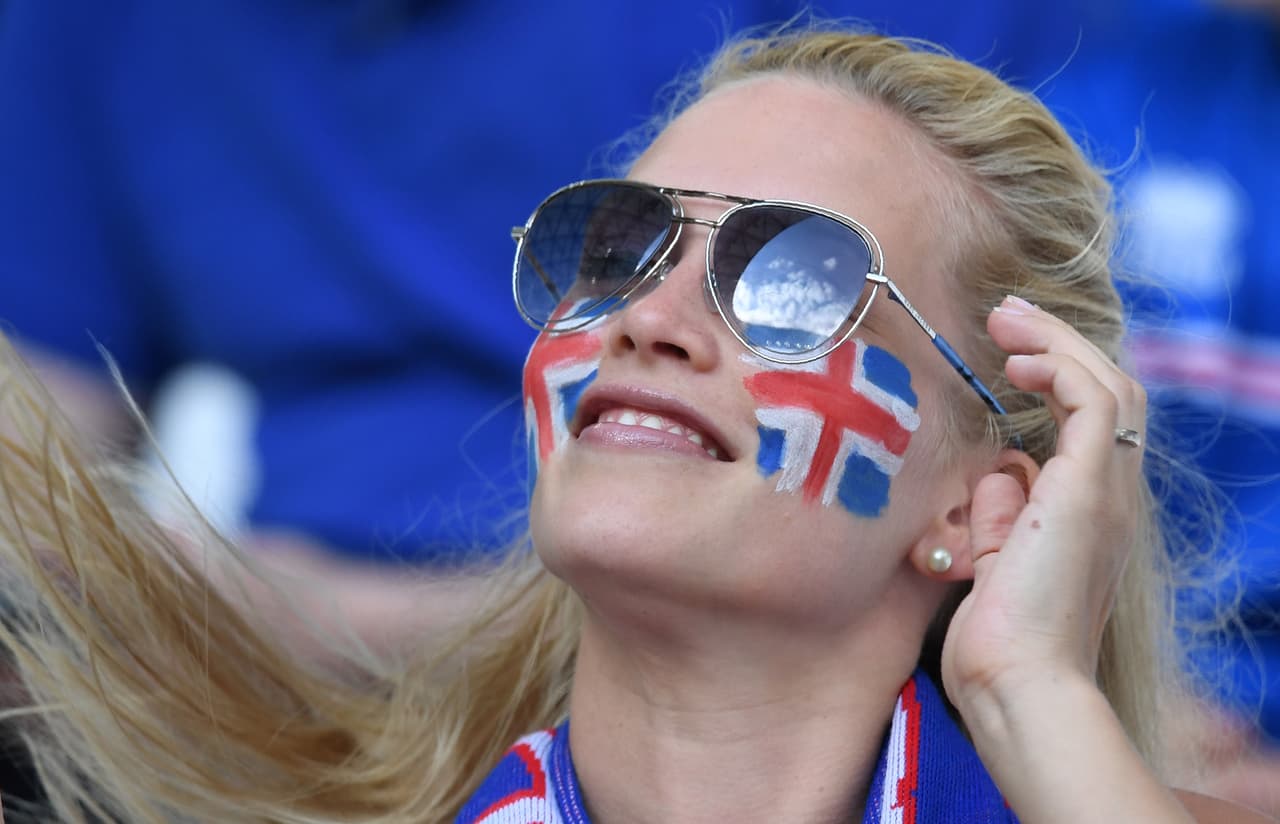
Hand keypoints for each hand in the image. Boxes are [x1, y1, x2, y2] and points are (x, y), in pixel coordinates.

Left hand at [940, 294, 1146, 710]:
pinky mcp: (1090, 492)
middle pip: (1108, 392)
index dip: (1058, 377)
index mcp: (1090, 514)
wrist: (1018, 684)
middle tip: (1010, 316)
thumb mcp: (996, 562)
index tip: (1011, 353)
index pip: (1093, 424)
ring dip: (1058, 344)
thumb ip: (1002, 515)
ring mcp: (1107, 494)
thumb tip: (1002, 472)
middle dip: (1059, 345)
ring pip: (1108, 387)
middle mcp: (1111, 498)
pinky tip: (1018, 363)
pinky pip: (1094, 403)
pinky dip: (1059, 369)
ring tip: (1010, 319)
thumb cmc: (1000, 638)